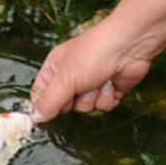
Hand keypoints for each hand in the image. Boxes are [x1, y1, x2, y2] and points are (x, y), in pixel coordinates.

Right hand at [29, 18, 152, 122]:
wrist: (128, 47)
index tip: (49, 110)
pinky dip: (107, 97)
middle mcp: (72, 76)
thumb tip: (36, 117)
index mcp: (55, 68)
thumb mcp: (65, 80)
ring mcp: (90, 84)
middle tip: (79, 86)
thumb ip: (49, 102)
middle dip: (74, 100)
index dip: (44, 105)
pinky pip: (103, 107)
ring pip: (85, 108)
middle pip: (64, 106)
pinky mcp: (107, 90)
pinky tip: (110, 82)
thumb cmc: (95, 53)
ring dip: (93, 98)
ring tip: (98, 80)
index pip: (40, 94)